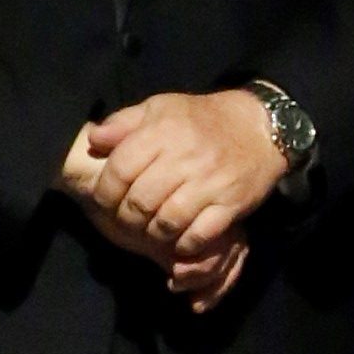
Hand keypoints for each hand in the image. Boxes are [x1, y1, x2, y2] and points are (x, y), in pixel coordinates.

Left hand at [64, 86, 286, 280]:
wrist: (260, 127)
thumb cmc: (203, 119)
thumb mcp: (161, 108)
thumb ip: (124, 123)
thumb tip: (94, 139)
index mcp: (163, 131)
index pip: (121, 170)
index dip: (106, 192)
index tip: (105, 201)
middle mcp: (185, 157)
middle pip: (141, 201)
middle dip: (127, 218)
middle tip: (127, 221)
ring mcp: (210, 182)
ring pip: (167, 222)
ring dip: (153, 233)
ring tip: (151, 231)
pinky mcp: (231, 204)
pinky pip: (199, 235)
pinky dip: (184, 244)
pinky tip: (179, 241)